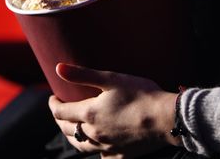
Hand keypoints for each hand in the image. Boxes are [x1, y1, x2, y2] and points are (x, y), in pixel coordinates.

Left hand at [48, 63, 180, 158]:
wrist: (167, 119)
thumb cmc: (140, 94)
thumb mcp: (111, 79)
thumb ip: (82, 74)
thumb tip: (58, 69)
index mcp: (89, 114)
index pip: (60, 112)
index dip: (53, 105)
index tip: (52, 97)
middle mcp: (94, 133)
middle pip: (67, 130)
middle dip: (59, 120)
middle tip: (59, 112)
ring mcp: (107, 147)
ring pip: (81, 145)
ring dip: (72, 136)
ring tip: (71, 129)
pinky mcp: (120, 156)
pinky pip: (100, 156)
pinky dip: (93, 149)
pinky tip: (97, 145)